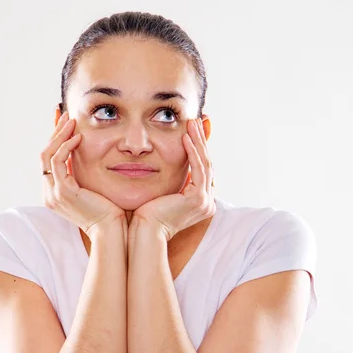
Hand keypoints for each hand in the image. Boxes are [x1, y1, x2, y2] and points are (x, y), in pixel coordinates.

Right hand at [41, 111, 125, 238]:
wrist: (111, 230)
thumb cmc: (108, 211)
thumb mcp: (91, 188)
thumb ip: (83, 174)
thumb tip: (84, 154)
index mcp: (54, 193)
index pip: (48, 160)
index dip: (54, 139)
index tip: (63, 122)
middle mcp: (49, 193)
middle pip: (44, 154)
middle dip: (55, 132)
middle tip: (65, 114)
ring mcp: (53, 194)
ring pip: (47, 155)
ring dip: (59, 135)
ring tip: (72, 120)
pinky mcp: (63, 192)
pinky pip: (58, 161)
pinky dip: (66, 146)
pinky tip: (78, 137)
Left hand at [130, 118, 215, 240]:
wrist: (144, 231)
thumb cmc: (147, 215)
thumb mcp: (163, 192)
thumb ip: (171, 181)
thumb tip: (168, 164)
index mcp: (201, 203)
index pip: (202, 170)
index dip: (198, 148)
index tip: (192, 130)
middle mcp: (207, 203)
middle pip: (206, 164)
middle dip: (201, 141)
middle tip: (195, 120)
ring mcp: (205, 202)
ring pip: (204, 164)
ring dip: (198, 141)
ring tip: (191, 123)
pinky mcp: (198, 199)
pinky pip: (198, 169)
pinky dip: (192, 152)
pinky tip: (186, 137)